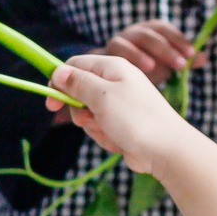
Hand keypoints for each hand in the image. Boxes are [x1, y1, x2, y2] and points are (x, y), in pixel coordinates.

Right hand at [46, 55, 192, 178]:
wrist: (165, 149)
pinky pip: (99, 127)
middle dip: (78, 110)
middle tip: (89, 119)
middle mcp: (114, 82)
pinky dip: (103, 135)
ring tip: (110, 131)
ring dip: (92, 126)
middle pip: (77, 92)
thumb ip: (77, 82)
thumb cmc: (135, 119)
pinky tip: (117, 140)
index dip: (59, 82)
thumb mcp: (102, 96)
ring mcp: (117, 103)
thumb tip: (57, 71)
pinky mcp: (120, 122)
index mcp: (111, 67)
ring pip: (86, 113)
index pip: (74, 66)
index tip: (51, 104)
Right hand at [100, 21, 202, 86]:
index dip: (179, 39)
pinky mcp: (106, 52)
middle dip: (166, 49)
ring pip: (132, 41)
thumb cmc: (144, 69)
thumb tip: (204, 57)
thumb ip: (182, 61)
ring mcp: (120, 40)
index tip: (191, 54)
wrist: (114, 77)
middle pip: (150, 34)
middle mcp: (135, 32)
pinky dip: (127, 59)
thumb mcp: (166, 65)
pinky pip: (115, 52)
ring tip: (154, 67)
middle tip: (180, 64)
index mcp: (151, 30)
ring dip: (142, 54)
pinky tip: (136, 71)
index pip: (166, 30)